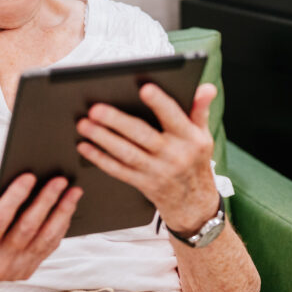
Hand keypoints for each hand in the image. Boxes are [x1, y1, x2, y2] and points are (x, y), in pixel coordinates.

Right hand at [0, 174, 82, 291]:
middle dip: (46, 201)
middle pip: (28, 228)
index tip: (29, 175)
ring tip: (74, 192)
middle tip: (60, 180)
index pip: (0, 219)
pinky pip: (48, 247)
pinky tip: (67, 209)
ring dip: (62, 213)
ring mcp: (15, 271)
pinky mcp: (27, 271)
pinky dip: (60, 227)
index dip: (15, 196)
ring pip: (45, 239)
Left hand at [76, 82, 220, 233]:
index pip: (174, 117)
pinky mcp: (142, 183)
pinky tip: (85, 146)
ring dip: (103, 138)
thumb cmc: (195, 161)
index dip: (160, 103)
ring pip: (126, 153)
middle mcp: (173, 155)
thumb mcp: (203, 135)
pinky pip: (118, 170)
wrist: (194, 204)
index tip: (144, 88)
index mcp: (190, 138)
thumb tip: (206, 88)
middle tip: (95, 108)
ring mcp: (156, 171)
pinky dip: (100, 158)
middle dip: (117, 121)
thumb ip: (200, 109)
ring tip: (84, 124)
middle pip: (142, 135)